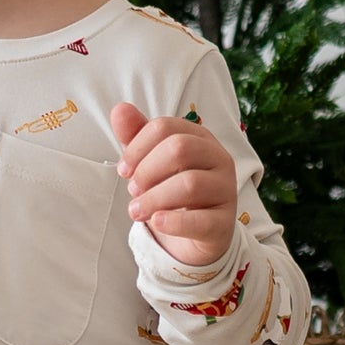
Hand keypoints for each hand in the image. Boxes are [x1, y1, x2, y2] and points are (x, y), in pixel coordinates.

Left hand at [109, 100, 238, 270]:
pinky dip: (174, 222)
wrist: (192, 235)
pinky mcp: (224, 223)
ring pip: (190, 184)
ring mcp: (225, 190)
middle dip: (147, 170)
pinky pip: (201, 220)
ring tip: (136, 211)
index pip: (165, 127)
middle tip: (133, 190)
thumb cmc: (170, 191)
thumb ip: (135, 136)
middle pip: (180, 149)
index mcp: (199, 138)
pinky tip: (157, 222)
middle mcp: (218, 158)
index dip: (137, 147)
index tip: (123, 169)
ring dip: (154, 199)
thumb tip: (120, 109)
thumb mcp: (150, 162)